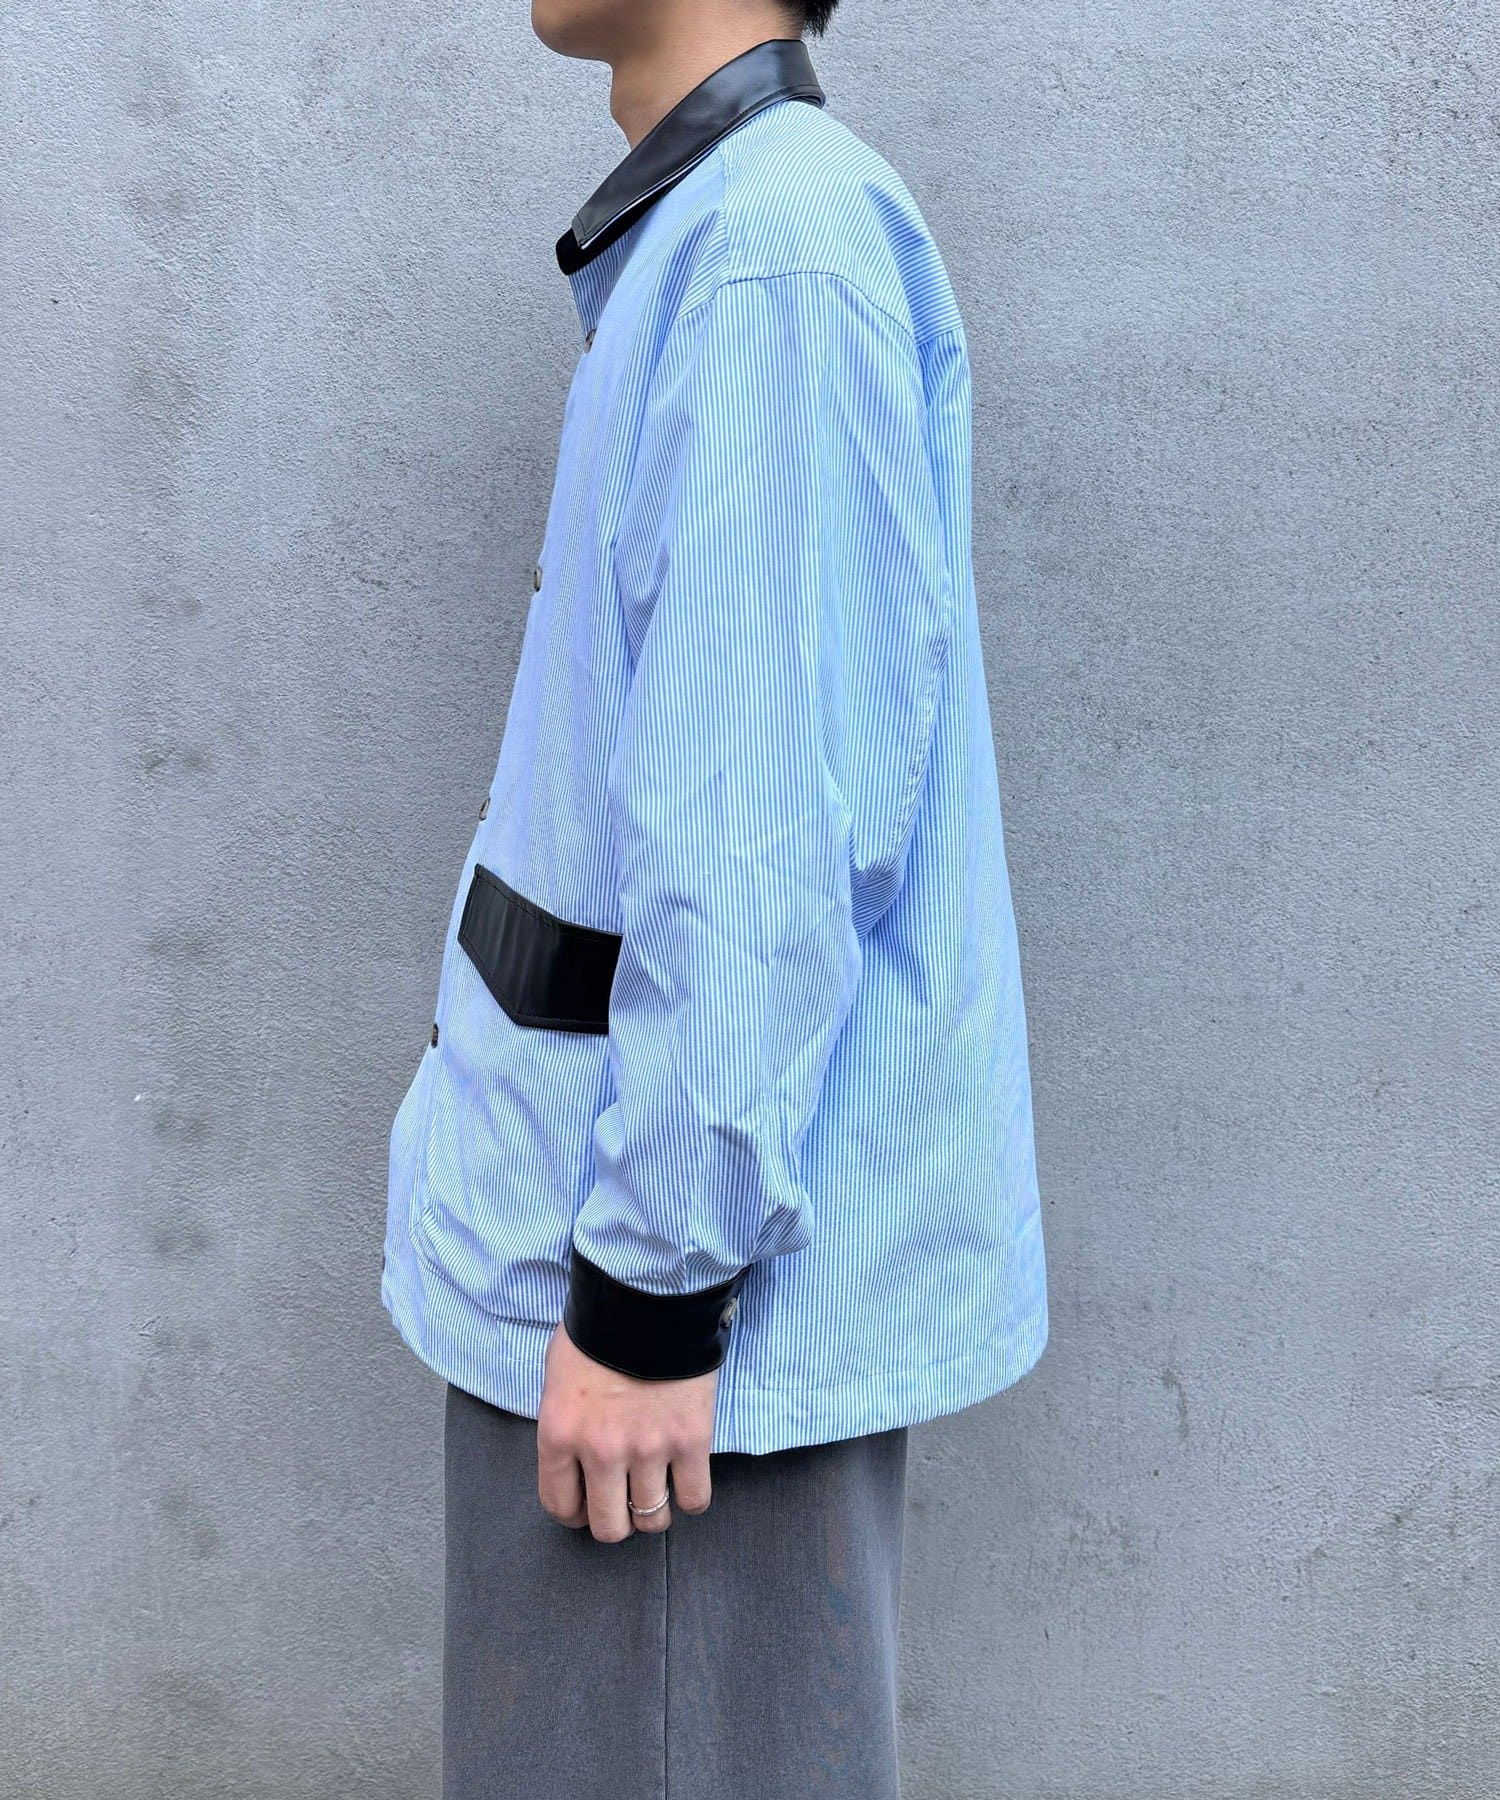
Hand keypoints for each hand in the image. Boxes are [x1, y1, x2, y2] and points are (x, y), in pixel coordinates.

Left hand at [536, 1321, 717, 1540]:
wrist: (649, 1293)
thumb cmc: (599, 1328)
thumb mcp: (559, 1376)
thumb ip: (565, 1424)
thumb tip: (574, 1459)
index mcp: (560, 1433)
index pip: (560, 1506)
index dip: (575, 1514)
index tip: (586, 1505)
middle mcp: (600, 1450)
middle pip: (609, 1527)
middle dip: (616, 1520)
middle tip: (624, 1500)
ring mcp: (648, 1448)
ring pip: (653, 1520)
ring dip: (654, 1509)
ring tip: (656, 1486)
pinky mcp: (691, 1439)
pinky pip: (694, 1498)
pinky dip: (691, 1496)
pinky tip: (685, 1477)